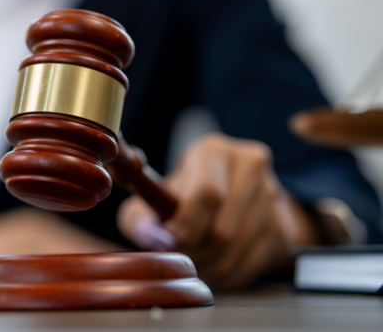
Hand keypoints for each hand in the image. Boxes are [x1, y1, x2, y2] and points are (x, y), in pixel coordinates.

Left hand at [118, 133, 319, 288]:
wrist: (228, 201)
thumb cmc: (183, 198)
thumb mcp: (155, 199)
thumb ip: (140, 217)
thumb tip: (157, 236)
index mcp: (213, 151)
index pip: (208, 193)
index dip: (188, 224)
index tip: (172, 239)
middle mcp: (250, 165)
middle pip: (223, 228)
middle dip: (195, 251)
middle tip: (181, 257)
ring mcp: (273, 195)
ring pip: (237, 249)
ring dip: (210, 266)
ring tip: (195, 262)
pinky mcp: (284, 226)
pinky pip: (254, 263)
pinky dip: (230, 274)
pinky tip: (216, 266)